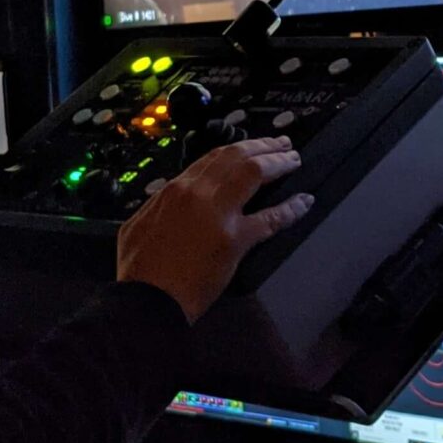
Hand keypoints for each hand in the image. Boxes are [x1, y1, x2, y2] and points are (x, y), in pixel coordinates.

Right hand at [116, 137, 312, 323]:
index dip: (238, 149)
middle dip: (264, 146)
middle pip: (237, 157)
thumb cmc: (138, 269)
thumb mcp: (139, 224)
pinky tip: (304, 202)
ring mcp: (218, 214)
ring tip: (293, 160)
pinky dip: (291, 208)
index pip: (213, 158)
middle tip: (281, 143)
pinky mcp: (235, 240)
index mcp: (174, 189)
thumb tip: (169, 200)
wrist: (144, 299)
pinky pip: (271, 218)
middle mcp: (197, 193)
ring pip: (255, 174)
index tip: (252, 147)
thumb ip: (159, 205)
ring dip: (278, 163)